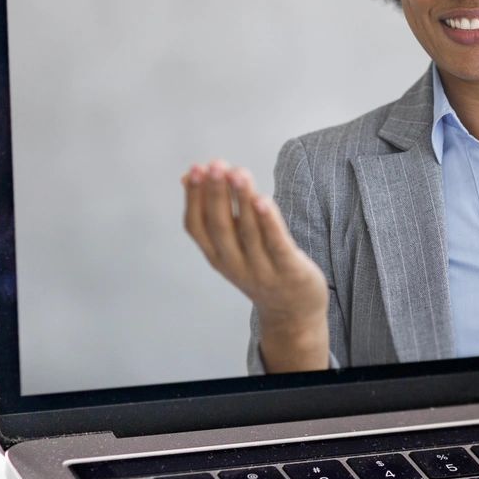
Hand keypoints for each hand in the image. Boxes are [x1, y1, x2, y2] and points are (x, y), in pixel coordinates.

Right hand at [182, 160, 329, 369]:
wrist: (292, 314)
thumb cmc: (261, 268)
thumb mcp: (231, 245)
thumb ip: (214, 213)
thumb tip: (186, 177)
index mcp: (217, 256)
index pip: (197, 226)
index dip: (194, 198)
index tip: (195, 169)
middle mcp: (234, 264)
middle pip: (220, 226)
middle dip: (216, 193)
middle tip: (215, 165)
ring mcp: (261, 269)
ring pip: (248, 231)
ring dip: (242, 200)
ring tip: (238, 172)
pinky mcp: (289, 270)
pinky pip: (276, 244)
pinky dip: (268, 222)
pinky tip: (263, 199)